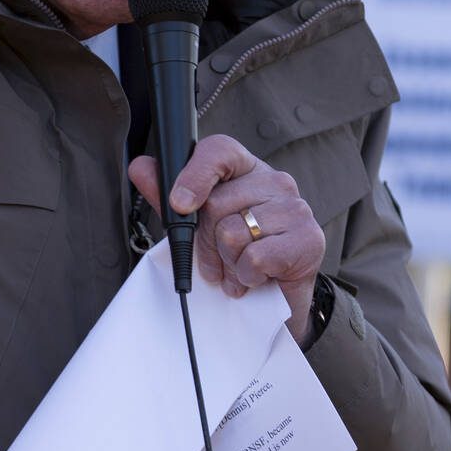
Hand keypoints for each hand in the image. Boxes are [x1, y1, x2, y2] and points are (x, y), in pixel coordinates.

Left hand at [130, 134, 325, 342]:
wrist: (275, 299)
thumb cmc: (236, 255)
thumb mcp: (196, 225)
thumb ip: (168, 196)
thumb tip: (140, 167)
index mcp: (246, 169)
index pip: (219, 151)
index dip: (194, 174)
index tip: (179, 204)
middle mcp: (275, 181)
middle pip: (216, 204)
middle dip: (205, 242)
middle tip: (215, 262)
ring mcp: (296, 207)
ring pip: (233, 233)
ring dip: (227, 264)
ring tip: (237, 271)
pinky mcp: (309, 238)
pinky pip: (256, 257)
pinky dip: (246, 276)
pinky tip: (255, 278)